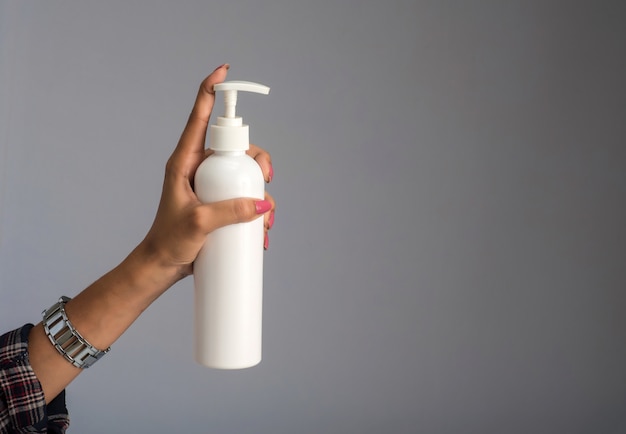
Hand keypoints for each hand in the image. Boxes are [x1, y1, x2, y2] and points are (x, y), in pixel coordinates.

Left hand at [141, 64, 274, 278]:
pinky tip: (261, 230)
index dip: (211, 91)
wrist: (163, 264)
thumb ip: (231, 211)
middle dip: (257, 160)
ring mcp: (211, 184)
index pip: (199, 118)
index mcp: (185, 161)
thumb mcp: (199, 224)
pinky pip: (244, 194)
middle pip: (236, 146)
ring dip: (261, 192)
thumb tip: (264, 203)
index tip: (223, 70)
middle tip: (266, 181)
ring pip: (244, 172)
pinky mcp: (219, 201)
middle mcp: (199, 167)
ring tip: (265, 220)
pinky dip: (257, 209)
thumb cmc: (169, 241)